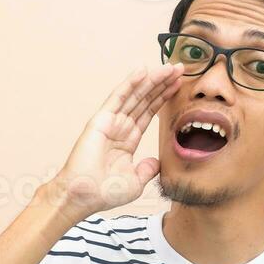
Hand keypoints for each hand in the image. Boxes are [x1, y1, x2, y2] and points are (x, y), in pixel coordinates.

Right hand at [44, 63, 183, 219]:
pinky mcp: (101, 119)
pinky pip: (118, 97)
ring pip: (135, 95)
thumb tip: (156, 162)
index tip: (178, 85)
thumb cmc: (104, 192)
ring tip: (168, 67)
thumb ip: (147, 170)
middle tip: (179, 69)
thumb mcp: (135, 182)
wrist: (84, 196)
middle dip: (162, 84)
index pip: (149, 113)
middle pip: (145, 100)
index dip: (163, 98)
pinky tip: (143, 71)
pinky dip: (130, 83)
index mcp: (128, 140)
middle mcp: (120, 127)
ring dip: (152, 80)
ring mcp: (110, 121)